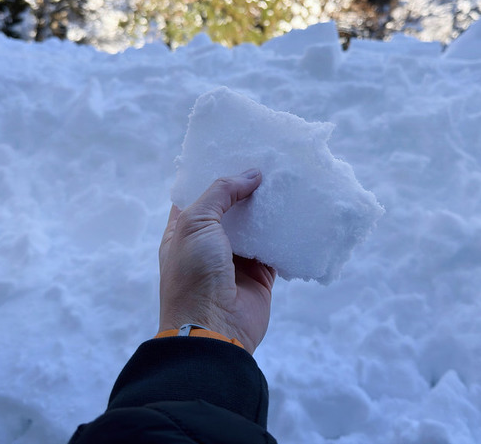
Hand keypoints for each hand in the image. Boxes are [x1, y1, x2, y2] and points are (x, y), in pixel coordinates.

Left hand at [157, 169, 274, 353]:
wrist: (214, 329)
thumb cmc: (193, 275)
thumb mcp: (195, 223)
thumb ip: (221, 193)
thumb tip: (251, 174)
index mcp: (183, 230)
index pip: (198, 194)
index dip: (214, 173)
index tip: (235, 152)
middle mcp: (208, 243)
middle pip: (230, 207)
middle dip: (246, 187)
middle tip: (268, 161)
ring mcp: (235, 259)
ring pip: (255, 225)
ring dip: (268, 207)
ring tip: (286, 179)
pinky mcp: (260, 274)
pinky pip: (275, 248)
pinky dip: (285, 232)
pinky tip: (297, 211)